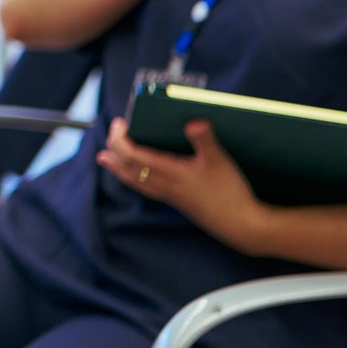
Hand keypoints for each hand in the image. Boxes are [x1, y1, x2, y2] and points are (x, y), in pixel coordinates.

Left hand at [98, 118, 269, 252]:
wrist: (241, 226)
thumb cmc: (230, 192)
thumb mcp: (219, 160)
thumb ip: (204, 139)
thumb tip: (193, 121)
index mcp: (169, 172)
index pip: (132, 154)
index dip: (120, 139)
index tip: (118, 124)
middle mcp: (164, 185)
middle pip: (128, 168)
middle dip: (114, 151)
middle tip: (109, 136)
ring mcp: (169, 196)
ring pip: (134, 181)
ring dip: (117, 168)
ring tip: (105, 159)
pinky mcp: (177, 203)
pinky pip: (146, 189)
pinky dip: (133, 179)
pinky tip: (138, 177)